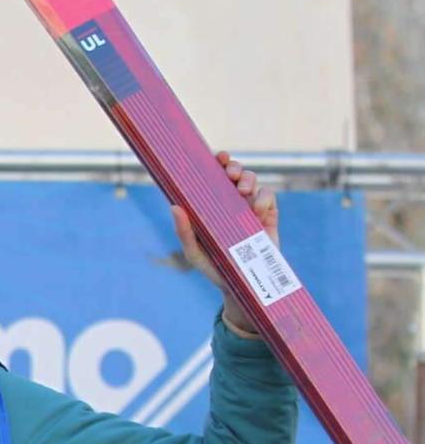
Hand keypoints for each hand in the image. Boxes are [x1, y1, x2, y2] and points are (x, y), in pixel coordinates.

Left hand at [170, 151, 276, 339]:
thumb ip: (184, 231)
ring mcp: (251, 209)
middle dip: (234, 167)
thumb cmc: (212, 267)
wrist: (240, 287)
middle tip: (230, 173)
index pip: (214, 177)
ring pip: (253, 182)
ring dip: (248, 179)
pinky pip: (269, 198)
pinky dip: (264, 198)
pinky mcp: (269, 218)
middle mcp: (231, 202)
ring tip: (242, 191)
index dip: (217, 162)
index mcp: (212, 204)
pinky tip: (257, 208)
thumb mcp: (194, 252)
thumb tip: (173, 207)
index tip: (218, 156)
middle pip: (235, 173)